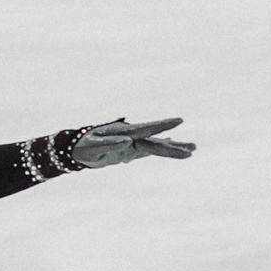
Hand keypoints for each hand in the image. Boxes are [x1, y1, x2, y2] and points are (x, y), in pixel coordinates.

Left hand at [70, 117, 194, 167]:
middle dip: (174, 146)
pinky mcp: (131, 149)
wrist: (76, 148)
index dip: (162, 126)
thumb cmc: (83, 147)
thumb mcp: (93, 147)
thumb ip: (109, 144)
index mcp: (124, 133)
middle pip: (155, 142)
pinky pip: (150, 149)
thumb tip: (127, 141)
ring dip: (174, 147)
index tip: (179, 120)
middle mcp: (132, 136)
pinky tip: (175, 146)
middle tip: (193, 148)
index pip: (146, 130)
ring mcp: (133, 142)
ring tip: (194, 148)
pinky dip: (164, 148)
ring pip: (156, 145)